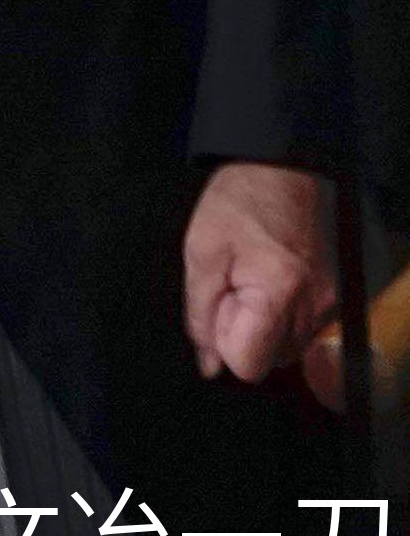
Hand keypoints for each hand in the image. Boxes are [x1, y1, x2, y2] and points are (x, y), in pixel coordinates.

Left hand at [184, 161, 336, 384]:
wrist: (279, 171)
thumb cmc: (237, 204)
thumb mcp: (201, 254)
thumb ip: (200, 313)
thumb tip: (209, 364)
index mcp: (278, 294)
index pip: (250, 363)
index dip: (223, 341)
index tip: (219, 306)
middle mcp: (314, 306)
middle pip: (271, 359)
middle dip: (244, 333)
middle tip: (233, 287)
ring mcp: (329, 303)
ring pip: (288, 348)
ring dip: (263, 326)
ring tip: (250, 280)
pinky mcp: (334, 297)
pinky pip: (303, 328)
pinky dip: (282, 315)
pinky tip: (268, 282)